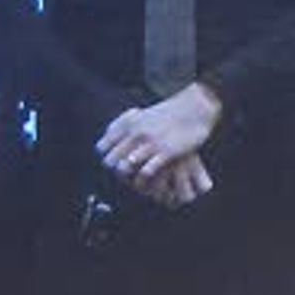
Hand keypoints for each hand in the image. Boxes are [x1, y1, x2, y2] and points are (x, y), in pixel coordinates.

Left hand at [97, 82, 225, 193]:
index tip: (117, 164)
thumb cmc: (169, 114)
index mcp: (125, 124)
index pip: (102, 148)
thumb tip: (111, 136)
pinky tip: (151, 183)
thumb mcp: (141, 116)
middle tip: (126, 178)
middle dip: (115, 172)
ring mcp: (149, 143)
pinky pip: (146, 172)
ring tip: (136, 184)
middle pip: (111, 161)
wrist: (193, 110)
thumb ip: (126, 126)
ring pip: (125, 167)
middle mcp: (134, 133)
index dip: (107, 158)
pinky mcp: (165, 152)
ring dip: (129, 178)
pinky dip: (145, 180)